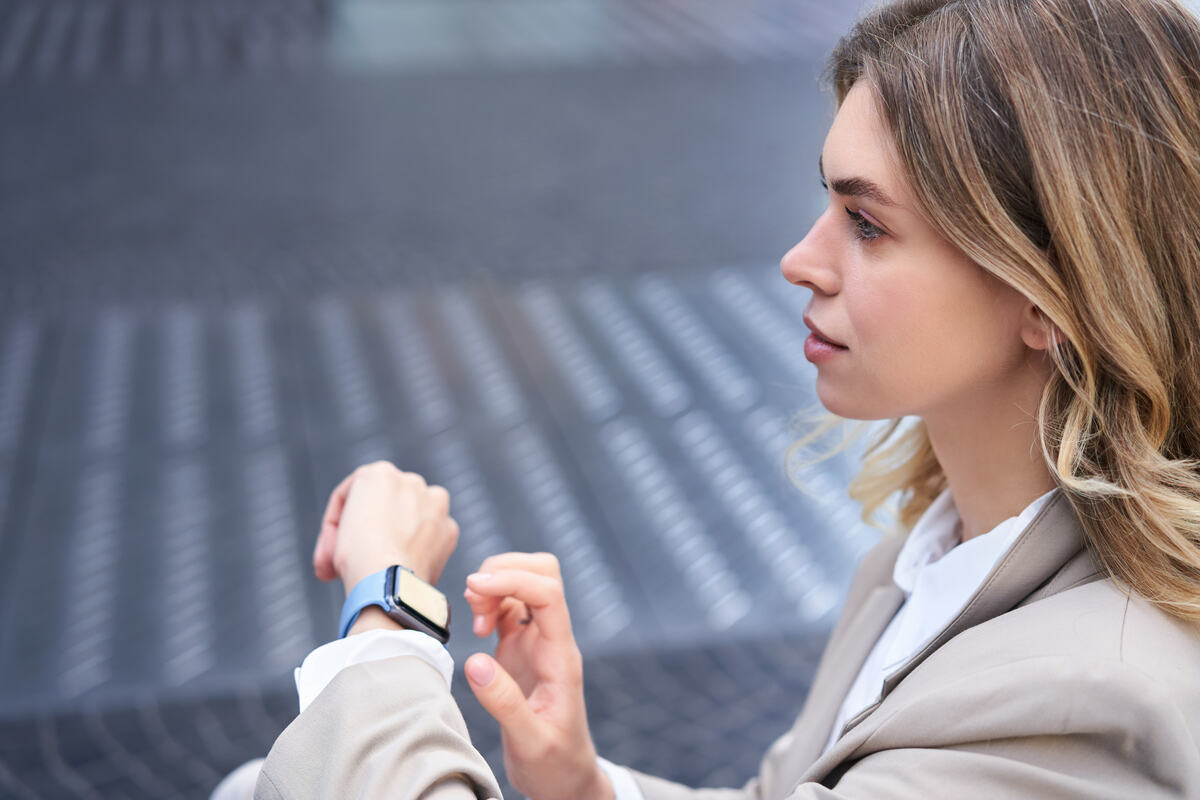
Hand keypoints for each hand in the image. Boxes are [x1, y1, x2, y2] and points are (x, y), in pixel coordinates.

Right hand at [312, 461, 457, 593]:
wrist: (389, 585)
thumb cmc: (359, 558)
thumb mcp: (337, 530)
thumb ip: (355, 521)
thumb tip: (369, 537)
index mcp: (380, 473)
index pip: (351, 496)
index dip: (335, 526)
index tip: (329, 552)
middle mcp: (412, 481)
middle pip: (382, 505)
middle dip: (368, 529)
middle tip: (351, 560)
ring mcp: (435, 504)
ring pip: (410, 516)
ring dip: (397, 533)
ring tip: (381, 560)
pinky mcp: (449, 529)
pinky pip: (430, 536)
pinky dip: (418, 548)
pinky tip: (403, 565)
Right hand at [462, 553, 612, 799]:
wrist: (564, 778)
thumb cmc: (554, 764)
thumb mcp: (530, 742)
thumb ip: (504, 703)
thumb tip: (475, 662)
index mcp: (562, 657)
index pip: (549, 594)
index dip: (514, 579)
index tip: (476, 587)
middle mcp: (553, 640)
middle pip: (543, 573)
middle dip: (505, 571)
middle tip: (476, 602)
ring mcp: (538, 641)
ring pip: (524, 584)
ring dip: (495, 587)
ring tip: (476, 621)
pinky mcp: (522, 648)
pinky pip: (511, 606)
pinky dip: (490, 604)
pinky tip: (479, 629)